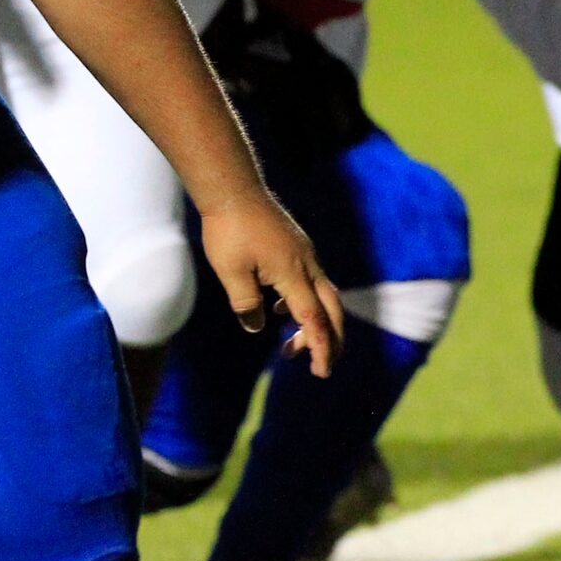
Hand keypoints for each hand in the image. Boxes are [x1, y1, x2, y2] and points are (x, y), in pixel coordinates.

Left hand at [198, 195, 342, 377]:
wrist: (233, 189)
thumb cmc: (229, 229)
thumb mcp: (231, 273)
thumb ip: (246, 305)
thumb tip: (256, 327)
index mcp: (293, 274)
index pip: (314, 319)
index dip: (320, 347)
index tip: (322, 371)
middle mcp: (307, 264)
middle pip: (331, 309)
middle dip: (330, 340)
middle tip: (321, 366)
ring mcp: (303, 254)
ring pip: (320, 295)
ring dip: (312, 323)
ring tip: (289, 346)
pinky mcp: (295, 247)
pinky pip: (307, 282)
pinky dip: (300, 303)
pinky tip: (278, 310)